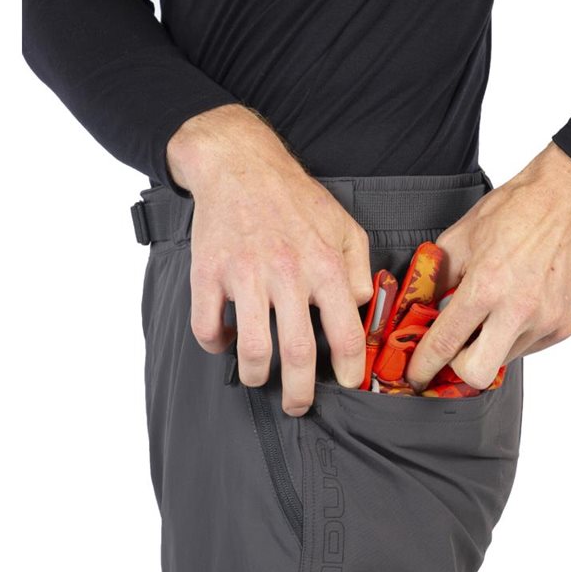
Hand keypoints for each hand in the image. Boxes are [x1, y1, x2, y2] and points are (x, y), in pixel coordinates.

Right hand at [167, 104, 373, 415]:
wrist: (239, 165)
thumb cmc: (294, 198)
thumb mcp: (344, 226)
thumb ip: (358, 268)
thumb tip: (364, 307)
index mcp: (324, 265)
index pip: (346, 332)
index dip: (351, 368)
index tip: (349, 384)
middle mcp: (287, 274)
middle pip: (298, 353)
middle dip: (301, 393)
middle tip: (299, 406)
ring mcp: (245, 275)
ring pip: (252, 349)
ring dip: (256, 376)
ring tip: (259, 379)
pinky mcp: (208, 274)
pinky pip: (207, 327)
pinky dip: (215, 345)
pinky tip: (226, 342)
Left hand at [405, 142, 570, 391]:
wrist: (567, 200)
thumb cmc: (515, 212)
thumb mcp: (459, 239)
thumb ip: (436, 280)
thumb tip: (420, 310)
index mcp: (486, 286)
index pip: (445, 343)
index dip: (423, 365)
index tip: (416, 374)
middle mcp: (518, 309)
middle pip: (477, 374)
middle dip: (458, 367)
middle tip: (454, 348)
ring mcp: (546, 321)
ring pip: (504, 359)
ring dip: (490, 344)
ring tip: (493, 310)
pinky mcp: (565, 325)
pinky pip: (529, 346)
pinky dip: (515, 334)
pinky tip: (517, 305)